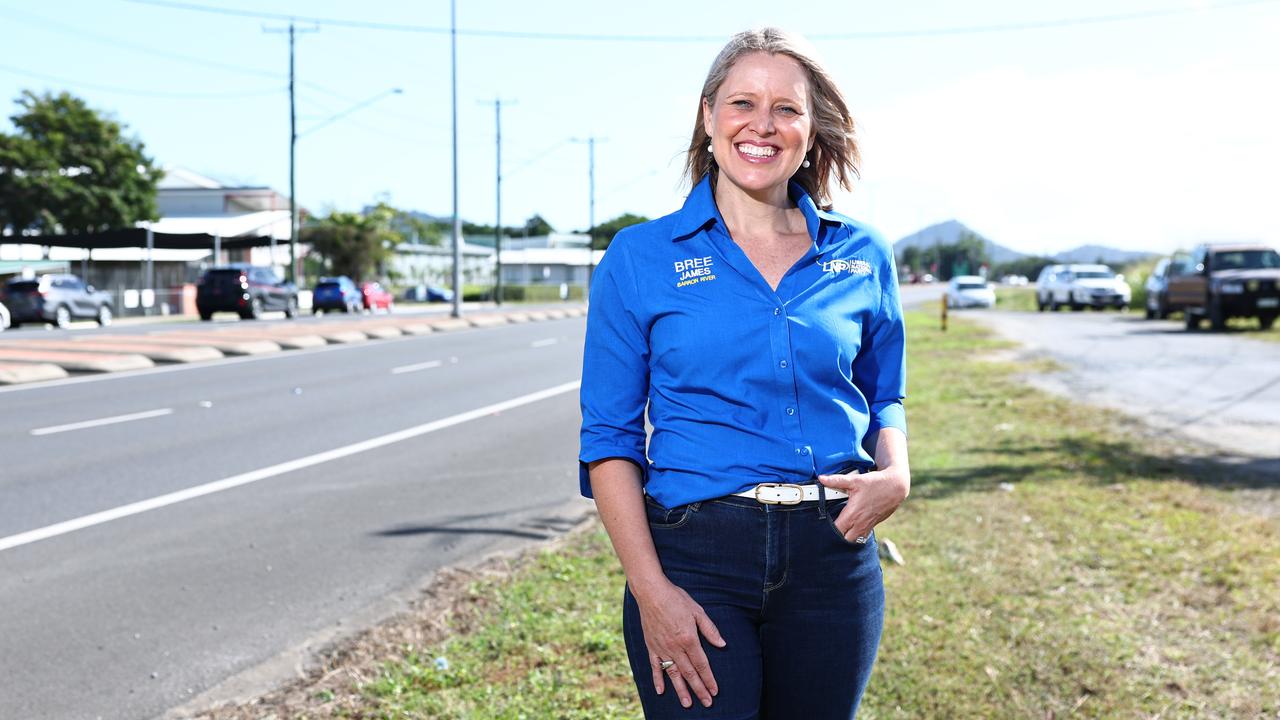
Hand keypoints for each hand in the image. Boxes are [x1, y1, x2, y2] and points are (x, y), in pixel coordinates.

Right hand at [632, 578, 725, 707]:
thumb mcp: (698, 611)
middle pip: (689, 673)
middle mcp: (675, 647)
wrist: (651, 592)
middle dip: (699, 689)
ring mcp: (662, 648)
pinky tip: (661, 691)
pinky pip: (655, 666)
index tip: (714, 691)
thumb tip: (722, 645)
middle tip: (707, 703)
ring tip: (687, 704)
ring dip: (681, 690)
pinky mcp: (651, 646)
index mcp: (689, 638)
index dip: (709, 679)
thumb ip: (710, 630)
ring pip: (673, 674)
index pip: (702, 664)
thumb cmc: (676, 599)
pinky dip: (657, 679)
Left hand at [818, 466, 909, 542]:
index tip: (825, 524)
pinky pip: (863, 536)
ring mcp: (868, 526)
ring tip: (842, 529)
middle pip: (845, 539)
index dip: (829, 529)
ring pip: (855, 540)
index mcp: (853, 514)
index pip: (837, 530)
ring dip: (848, 537)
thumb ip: (836, 481)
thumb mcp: (855, 480)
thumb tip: (821, 478)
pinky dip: (856, 535)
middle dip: (838, 536)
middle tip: (832, 527)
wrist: (896, 486)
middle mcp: (860, 523)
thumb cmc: (875, 483)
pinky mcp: (874, 525)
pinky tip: (853, 527)